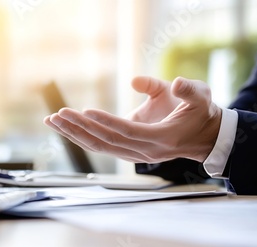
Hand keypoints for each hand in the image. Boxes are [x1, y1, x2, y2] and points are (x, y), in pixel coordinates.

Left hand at [43, 77, 221, 163]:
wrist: (205, 137)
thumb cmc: (201, 113)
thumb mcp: (200, 96)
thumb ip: (188, 90)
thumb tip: (169, 81)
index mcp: (161, 138)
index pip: (128, 131)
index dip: (106, 122)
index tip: (84, 110)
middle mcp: (145, 151)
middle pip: (107, 141)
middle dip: (80, 128)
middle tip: (57, 114)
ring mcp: (135, 154)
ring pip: (100, 146)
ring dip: (74, 134)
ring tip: (52, 121)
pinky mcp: (128, 151)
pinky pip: (101, 145)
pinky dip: (81, 136)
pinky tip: (65, 127)